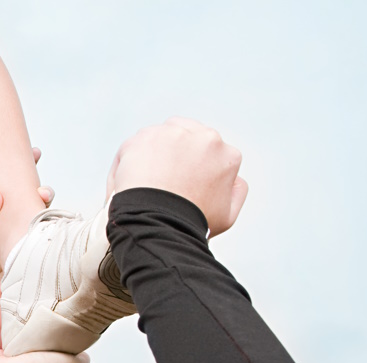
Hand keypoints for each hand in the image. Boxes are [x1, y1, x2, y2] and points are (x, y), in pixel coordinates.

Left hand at [0, 147, 52, 300]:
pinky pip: (51, 222)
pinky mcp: (43, 238)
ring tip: (42, 195)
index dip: (25, 163)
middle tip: (37, 163)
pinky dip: (51, 215)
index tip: (35, 152)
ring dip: (45, 196)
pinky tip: (47, 212)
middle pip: (33, 187)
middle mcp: (20, 212)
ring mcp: (33, 224)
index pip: (13, 181)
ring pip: (44, 203)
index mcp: (4, 207)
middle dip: (37, 174)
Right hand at [0, 280, 89, 362]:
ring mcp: (6, 357)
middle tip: (18, 288)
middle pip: (19, 326)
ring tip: (0, 286)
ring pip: (2, 326)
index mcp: (44, 358)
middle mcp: (25, 357)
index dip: (40, 315)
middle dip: (17, 306)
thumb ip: (80, 356)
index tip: (40, 298)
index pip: (42, 333)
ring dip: (0, 306)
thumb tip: (84, 352)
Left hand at [105, 117, 248, 236]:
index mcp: (227, 155)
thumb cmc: (189, 224)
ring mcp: (175, 133)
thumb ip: (237, 191)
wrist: (158, 223)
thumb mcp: (227, 215)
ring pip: (163, 135)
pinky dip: (129, 159)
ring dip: (154, 151)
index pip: (209, 153)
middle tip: (162, 181)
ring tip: (146, 179)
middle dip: (175, 155)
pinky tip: (129, 179)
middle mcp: (206, 138)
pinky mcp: (146, 136)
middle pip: (188, 138)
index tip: (180, 184)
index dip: (192, 168)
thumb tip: (235, 178)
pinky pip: (135, 144)